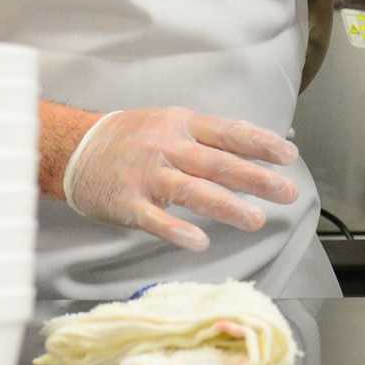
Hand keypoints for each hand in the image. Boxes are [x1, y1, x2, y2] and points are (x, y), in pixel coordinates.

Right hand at [62, 107, 300, 250]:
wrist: (75, 149)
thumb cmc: (132, 137)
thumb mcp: (171, 123)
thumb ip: (208, 136)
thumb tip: (253, 141)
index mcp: (182, 124)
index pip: (229, 133)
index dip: (260, 144)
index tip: (288, 156)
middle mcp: (168, 146)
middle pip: (218, 163)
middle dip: (256, 178)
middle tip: (287, 192)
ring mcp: (147, 175)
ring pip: (192, 191)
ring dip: (226, 206)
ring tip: (255, 220)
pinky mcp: (127, 203)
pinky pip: (154, 218)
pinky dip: (176, 230)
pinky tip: (198, 241)